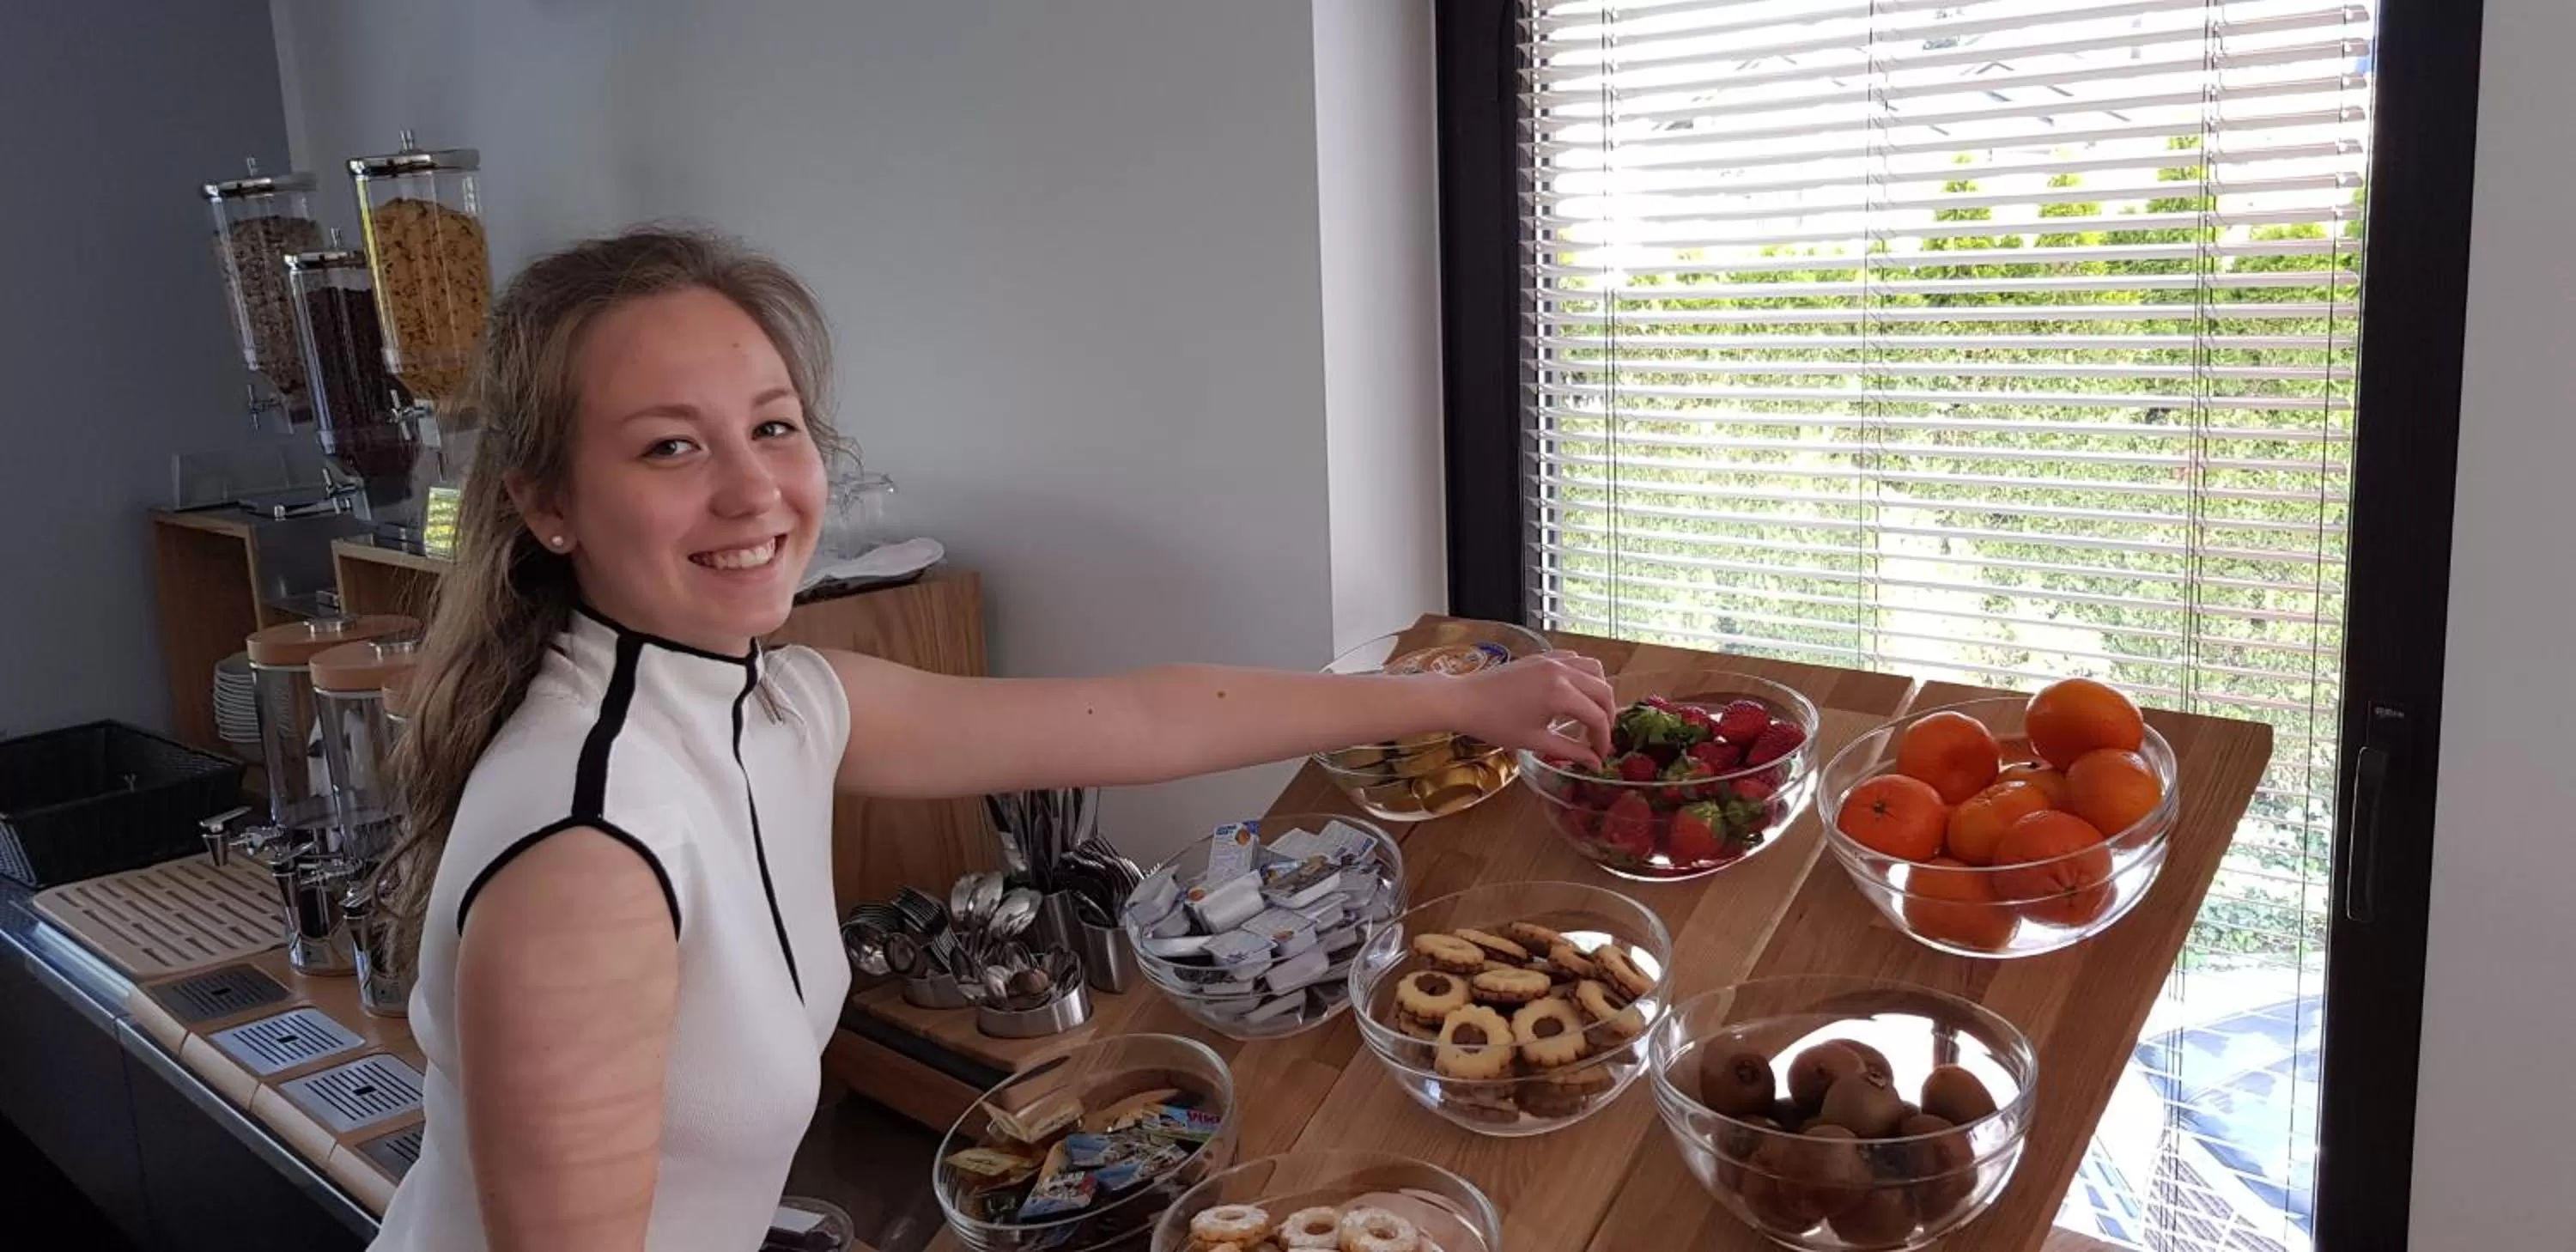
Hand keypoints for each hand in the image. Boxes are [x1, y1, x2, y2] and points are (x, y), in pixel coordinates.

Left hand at [1450, 650, 1615, 765]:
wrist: (1464, 700)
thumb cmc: (1495, 724)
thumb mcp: (1535, 741)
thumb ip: (1570, 751)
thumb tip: (1595, 763)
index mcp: (1561, 693)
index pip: (1597, 716)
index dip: (1603, 738)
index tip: (1600, 755)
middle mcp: (1562, 671)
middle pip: (1603, 690)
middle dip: (1607, 716)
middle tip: (1599, 737)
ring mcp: (1552, 660)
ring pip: (1594, 669)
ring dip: (1599, 691)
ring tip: (1590, 713)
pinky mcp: (1543, 656)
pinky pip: (1575, 660)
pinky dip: (1583, 675)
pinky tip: (1574, 693)